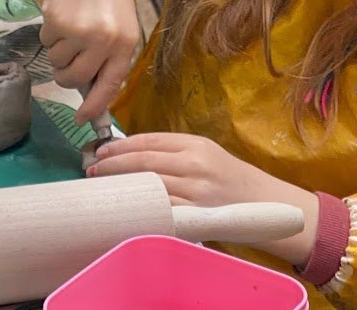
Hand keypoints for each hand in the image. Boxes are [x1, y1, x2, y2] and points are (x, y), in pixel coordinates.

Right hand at [42, 0, 139, 123]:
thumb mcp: (120, 23)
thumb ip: (109, 55)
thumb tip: (90, 89)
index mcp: (125, 43)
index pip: (110, 85)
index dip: (95, 106)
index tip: (82, 119)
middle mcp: (104, 40)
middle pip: (75, 78)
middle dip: (65, 77)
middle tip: (65, 66)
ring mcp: (78, 31)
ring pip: (57, 60)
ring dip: (58, 49)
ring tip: (71, 25)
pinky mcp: (56, 20)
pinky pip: (46, 40)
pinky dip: (50, 31)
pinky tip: (63, 11)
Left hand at [88, 133, 319, 266]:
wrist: (264, 204)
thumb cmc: (230, 177)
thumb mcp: (205, 153)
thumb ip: (174, 151)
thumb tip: (133, 152)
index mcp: (194, 144)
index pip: (148, 140)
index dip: (120, 145)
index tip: (100, 150)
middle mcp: (194, 164)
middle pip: (143, 161)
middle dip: (113, 164)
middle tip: (92, 167)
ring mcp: (195, 191)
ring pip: (149, 185)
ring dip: (122, 186)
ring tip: (102, 186)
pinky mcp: (197, 215)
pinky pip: (163, 211)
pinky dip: (142, 208)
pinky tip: (127, 208)